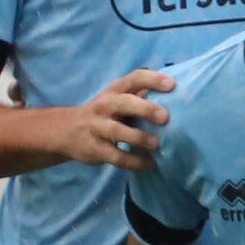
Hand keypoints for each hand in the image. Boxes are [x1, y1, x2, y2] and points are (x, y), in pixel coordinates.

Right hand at [56, 70, 176, 170]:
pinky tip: (151, 164)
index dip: (152, 80)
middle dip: (145, 109)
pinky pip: (116, 156)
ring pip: (117, 131)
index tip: (172, 84)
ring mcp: (97, 127)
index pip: (133, 79)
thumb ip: (141, 96)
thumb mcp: (118, 99)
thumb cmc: (106, 112)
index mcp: (115, 90)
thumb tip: (178, 96)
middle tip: (165, 117)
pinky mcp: (95, 149)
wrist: (66, 130)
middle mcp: (105, 106)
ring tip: (157, 144)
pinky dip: (134, 162)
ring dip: (138, 138)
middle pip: (124, 103)